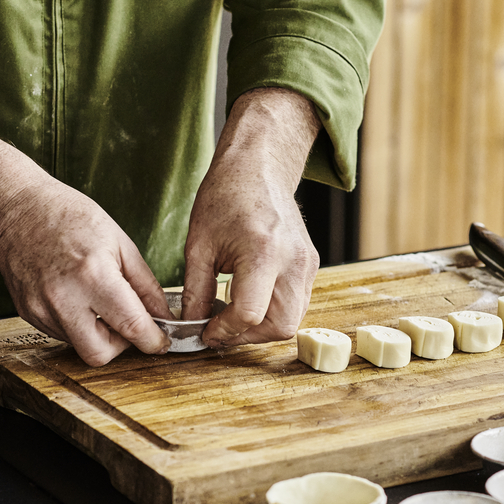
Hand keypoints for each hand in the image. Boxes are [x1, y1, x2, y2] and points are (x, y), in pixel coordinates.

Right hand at [0, 114, 171, 365]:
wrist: (15, 208)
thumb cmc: (68, 216)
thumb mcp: (119, 242)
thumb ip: (145, 284)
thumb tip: (164, 316)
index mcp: (94, 275)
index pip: (132, 327)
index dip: (153, 341)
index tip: (160, 341)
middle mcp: (64, 298)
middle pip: (100, 354)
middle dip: (121, 345)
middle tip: (127, 321)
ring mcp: (41, 309)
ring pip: (79, 346)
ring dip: (98, 334)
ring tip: (98, 301)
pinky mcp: (28, 313)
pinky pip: (61, 334)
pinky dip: (77, 325)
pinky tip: (76, 297)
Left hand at [180, 88, 321, 346]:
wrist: (258, 168)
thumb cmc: (226, 197)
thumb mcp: (199, 245)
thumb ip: (196, 291)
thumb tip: (192, 325)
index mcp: (263, 252)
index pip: (249, 314)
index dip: (224, 331)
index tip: (207, 331)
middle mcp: (293, 261)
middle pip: (280, 326)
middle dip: (248, 336)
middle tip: (221, 329)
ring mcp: (307, 264)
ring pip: (292, 319)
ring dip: (261, 326)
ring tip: (233, 312)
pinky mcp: (311, 265)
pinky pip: (297, 303)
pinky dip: (273, 311)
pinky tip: (249, 297)